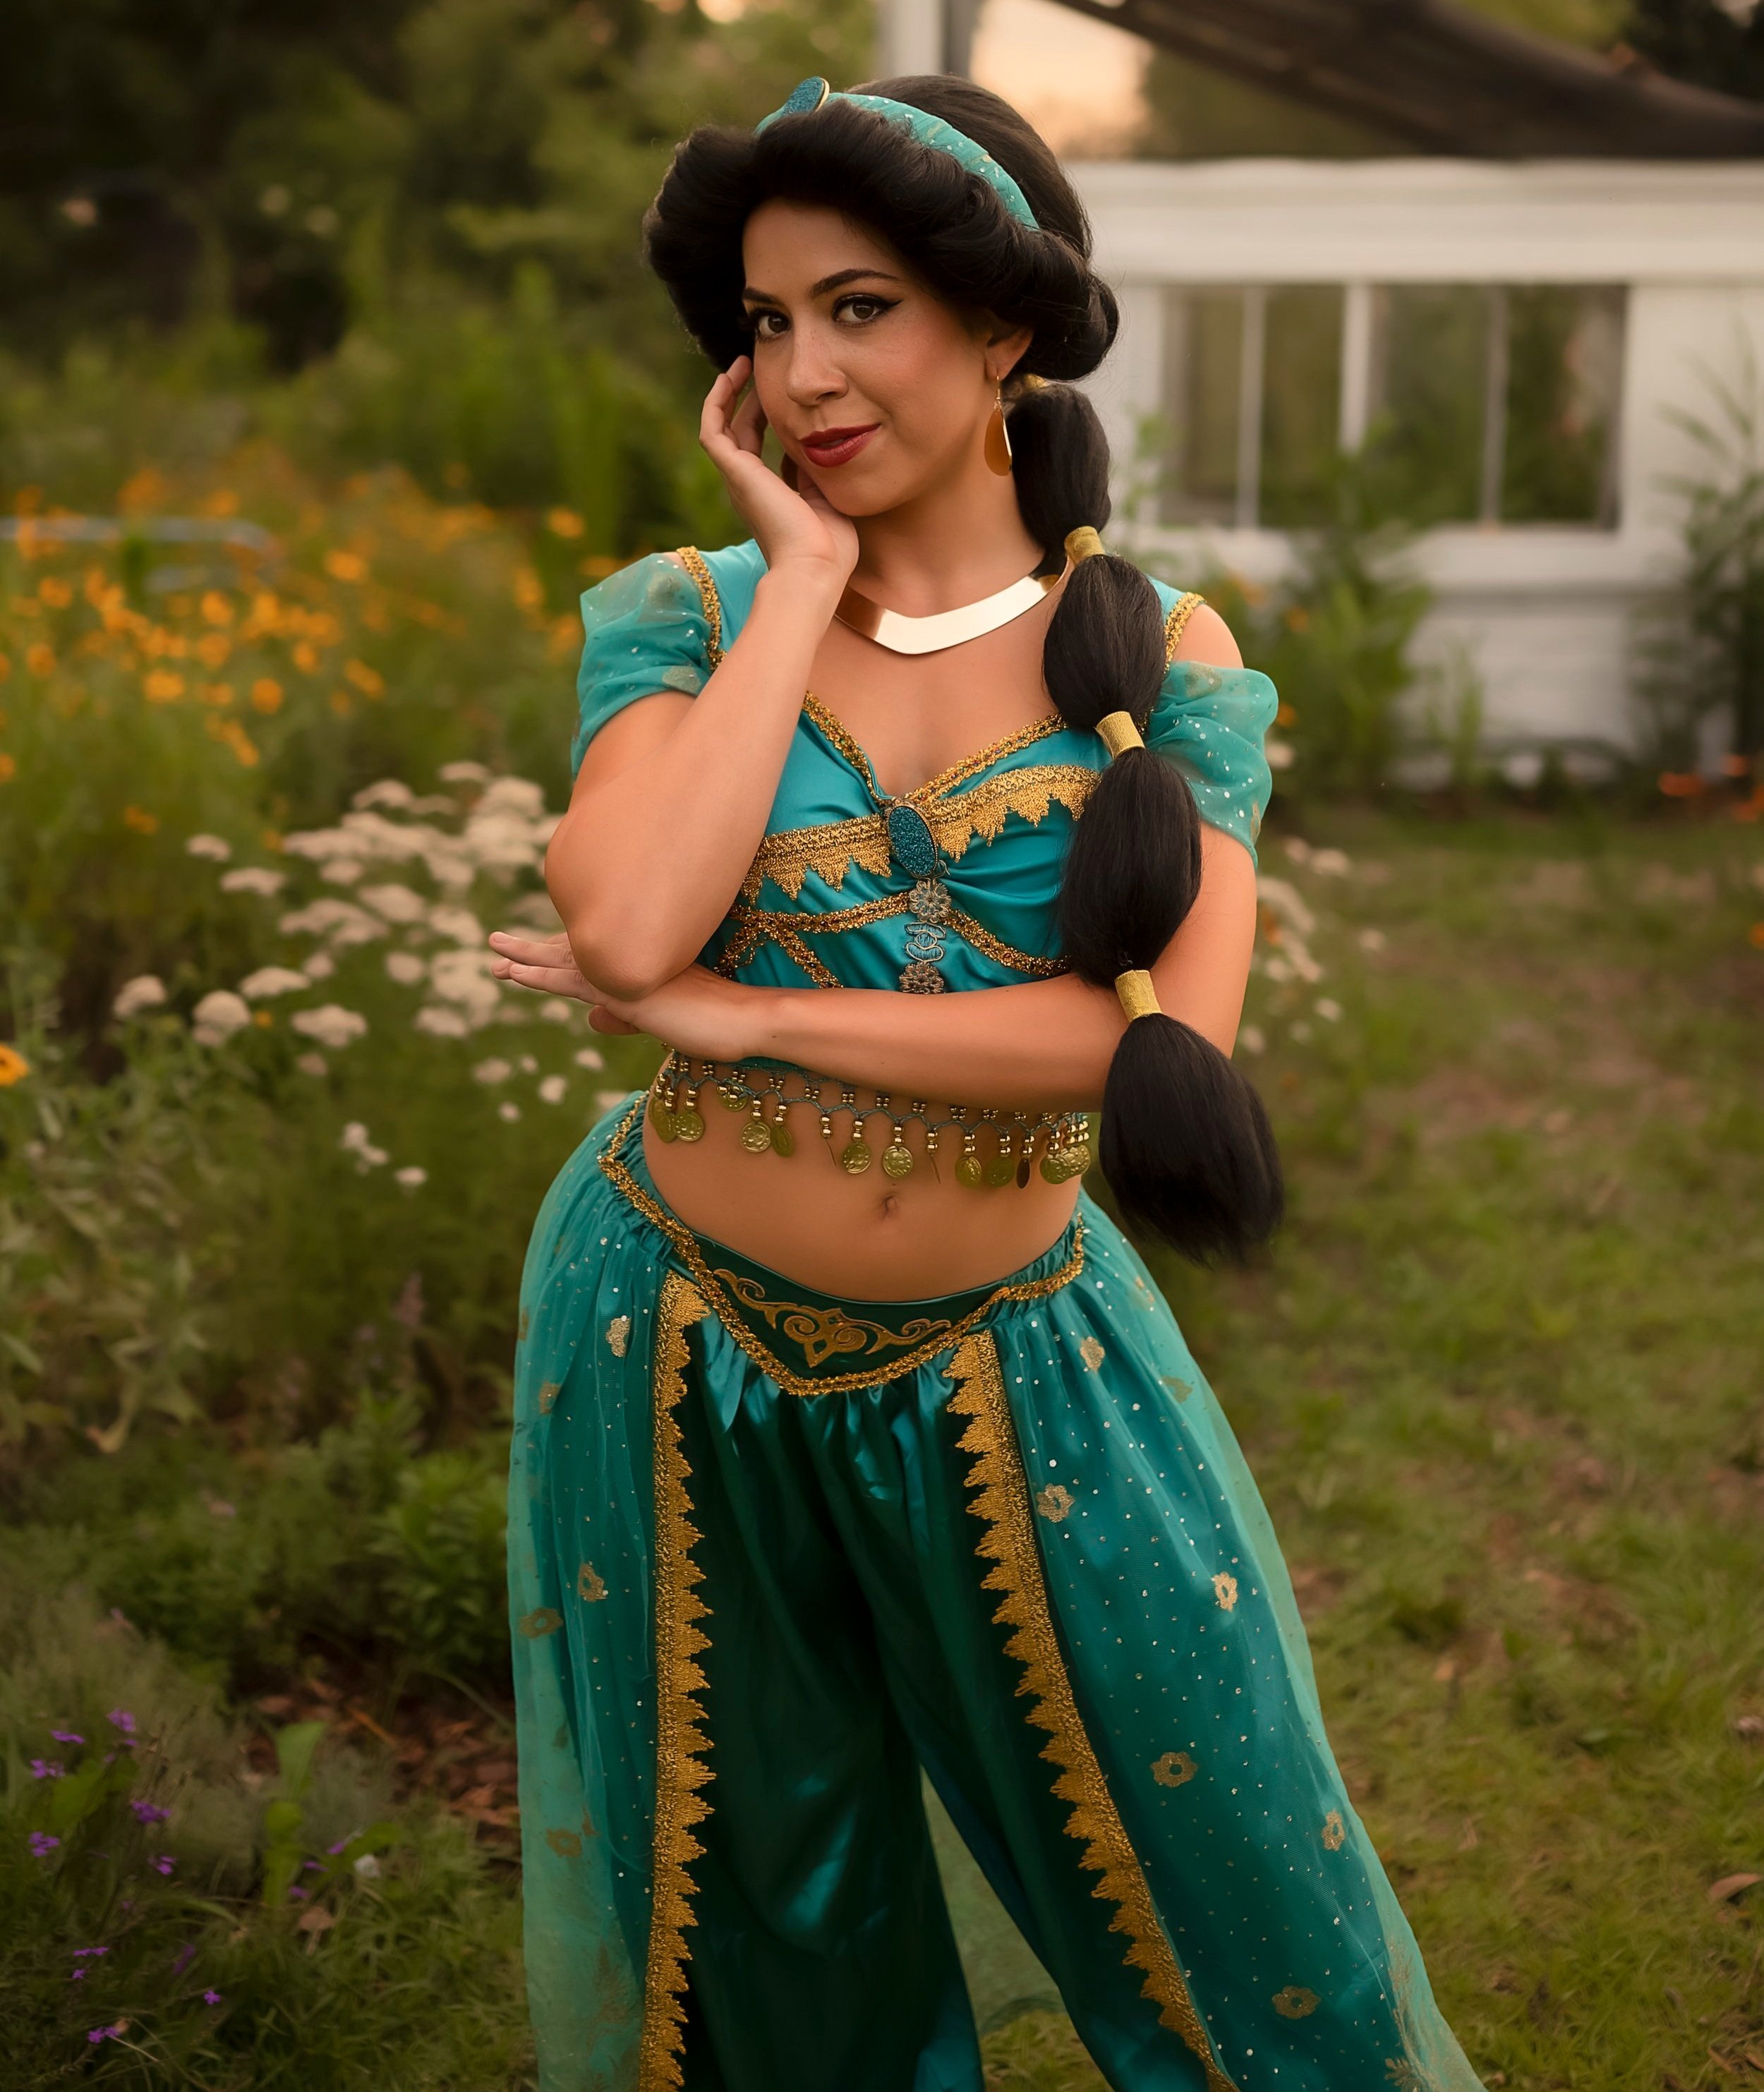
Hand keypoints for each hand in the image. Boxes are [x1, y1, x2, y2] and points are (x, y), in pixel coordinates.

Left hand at [488, 932, 764, 1058]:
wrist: (746, 1019)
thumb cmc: (719, 1022)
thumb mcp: (665, 1022)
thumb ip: (628, 1016)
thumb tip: (592, 1018)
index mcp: (640, 965)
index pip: (590, 957)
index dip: (556, 954)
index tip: (531, 953)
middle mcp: (629, 960)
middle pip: (570, 951)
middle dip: (533, 951)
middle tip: (497, 945)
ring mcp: (624, 972)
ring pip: (562, 960)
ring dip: (523, 955)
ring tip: (493, 950)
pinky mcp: (621, 990)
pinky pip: (568, 980)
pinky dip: (536, 974)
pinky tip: (512, 972)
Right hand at [701, 358, 857, 594]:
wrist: (816, 567)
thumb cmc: (830, 547)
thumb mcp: (829, 498)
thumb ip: (817, 472)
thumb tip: (818, 443)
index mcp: (772, 496)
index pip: (764, 451)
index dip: (770, 420)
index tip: (783, 396)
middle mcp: (749, 488)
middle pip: (742, 434)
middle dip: (749, 401)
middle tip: (759, 367)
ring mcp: (739, 480)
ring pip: (723, 428)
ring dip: (730, 394)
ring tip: (742, 363)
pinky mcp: (735, 472)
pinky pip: (713, 429)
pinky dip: (717, 401)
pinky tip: (731, 375)